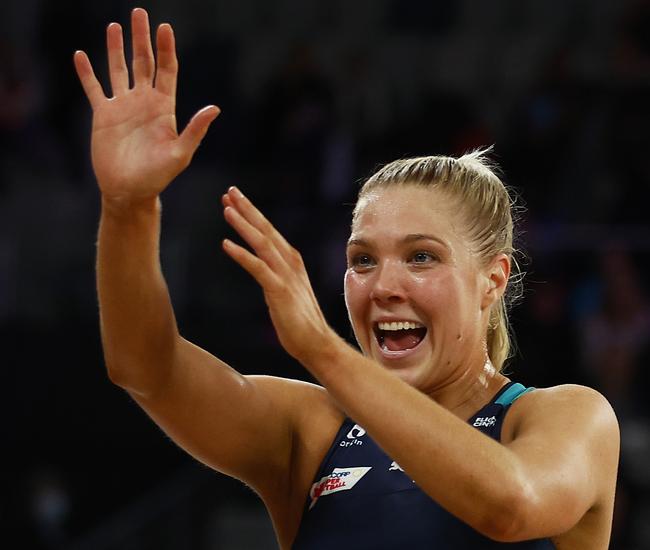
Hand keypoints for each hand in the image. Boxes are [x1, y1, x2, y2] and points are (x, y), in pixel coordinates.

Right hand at [74, 8, 219, 204]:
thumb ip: (195, 130)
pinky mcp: (103, 115)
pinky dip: (87, 73)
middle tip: (139, 13)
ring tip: (114, 26)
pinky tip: (80, 55)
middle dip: (142, 38)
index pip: (167, 70)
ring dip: (116, 48)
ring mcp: (123, 107)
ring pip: (119, 69)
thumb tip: (215, 108)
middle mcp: (144, 102)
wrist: (130, 190)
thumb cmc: (158, 176)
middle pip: (143, 62)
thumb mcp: (181, 154)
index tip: (165, 27)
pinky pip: (94, 89)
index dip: (166, 49)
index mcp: (164, 108)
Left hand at [222, 187, 338, 365]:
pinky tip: (225, 244)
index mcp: (292, 262)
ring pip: (262, 243)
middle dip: (247, 209)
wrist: (318, 345)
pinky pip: (258, 268)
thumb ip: (276, 277)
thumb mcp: (286, 293)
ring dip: (244, 224)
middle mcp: (290, 264)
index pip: (269, 232)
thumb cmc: (301, 323)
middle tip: (230, 191)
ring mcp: (286, 276)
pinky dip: (242, 254)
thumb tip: (263, 269)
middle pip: (266, 230)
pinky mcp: (280, 291)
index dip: (252, 214)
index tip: (236, 200)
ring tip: (226, 208)